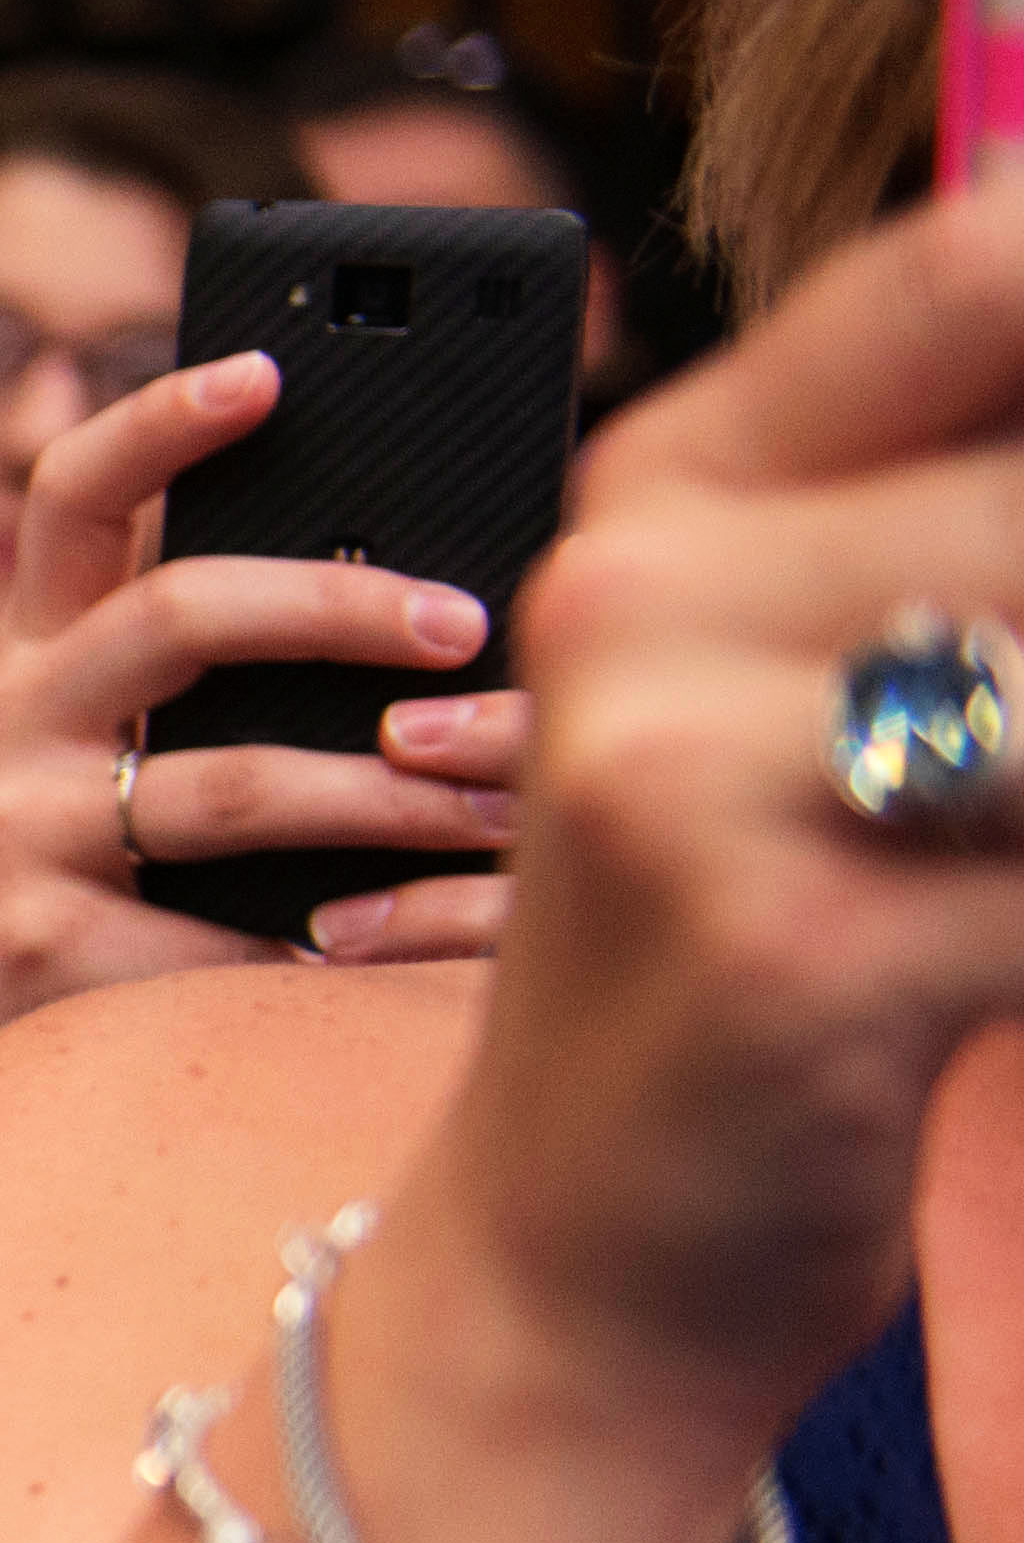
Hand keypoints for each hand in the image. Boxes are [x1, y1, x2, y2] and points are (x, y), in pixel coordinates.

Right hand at [0, 352, 525, 1252]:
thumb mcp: (116, 765)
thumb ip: (216, 690)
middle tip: (466, 625)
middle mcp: (8, 723)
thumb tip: (437, 615)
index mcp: (38, 656)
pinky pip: (238, 935)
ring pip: (232, 786)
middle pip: (176, 614)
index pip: (72, 496)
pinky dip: (357, 947)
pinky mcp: (43, 946)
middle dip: (343, 609)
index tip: (267, 369)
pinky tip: (430, 952)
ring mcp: (12, 834)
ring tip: (500, 814)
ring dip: (391, 799)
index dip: (158, 418)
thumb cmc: (84, 899)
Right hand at [387, 176, 1023, 1450]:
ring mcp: (693, 773)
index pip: (969, 267)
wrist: (564, 1275)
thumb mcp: (791, 705)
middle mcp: (641, 604)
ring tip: (1021, 831)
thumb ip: (940, 528)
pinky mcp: (789, 944)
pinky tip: (1017, 958)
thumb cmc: (737, 974)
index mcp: (655, 507)